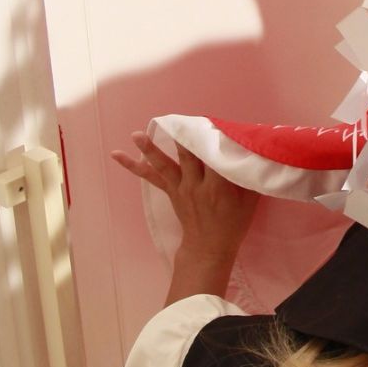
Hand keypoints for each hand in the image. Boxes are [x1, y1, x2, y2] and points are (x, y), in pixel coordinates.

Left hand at [111, 131, 258, 263]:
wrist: (209, 247)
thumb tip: (250, 150)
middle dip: (182, 136)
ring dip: (150, 149)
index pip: (215, 156)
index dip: (214, 139)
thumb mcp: (250, 200)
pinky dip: (134, 166)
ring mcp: (181, 188)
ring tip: (136, 134)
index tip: (214, 123)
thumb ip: (247, 175)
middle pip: (188, 156)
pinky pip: (151, 176)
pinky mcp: (171, 191)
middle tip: (175, 119)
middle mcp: (196, 184)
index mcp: (218, 186)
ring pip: (164, 164)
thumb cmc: (233, 223)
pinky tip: (117, 155)